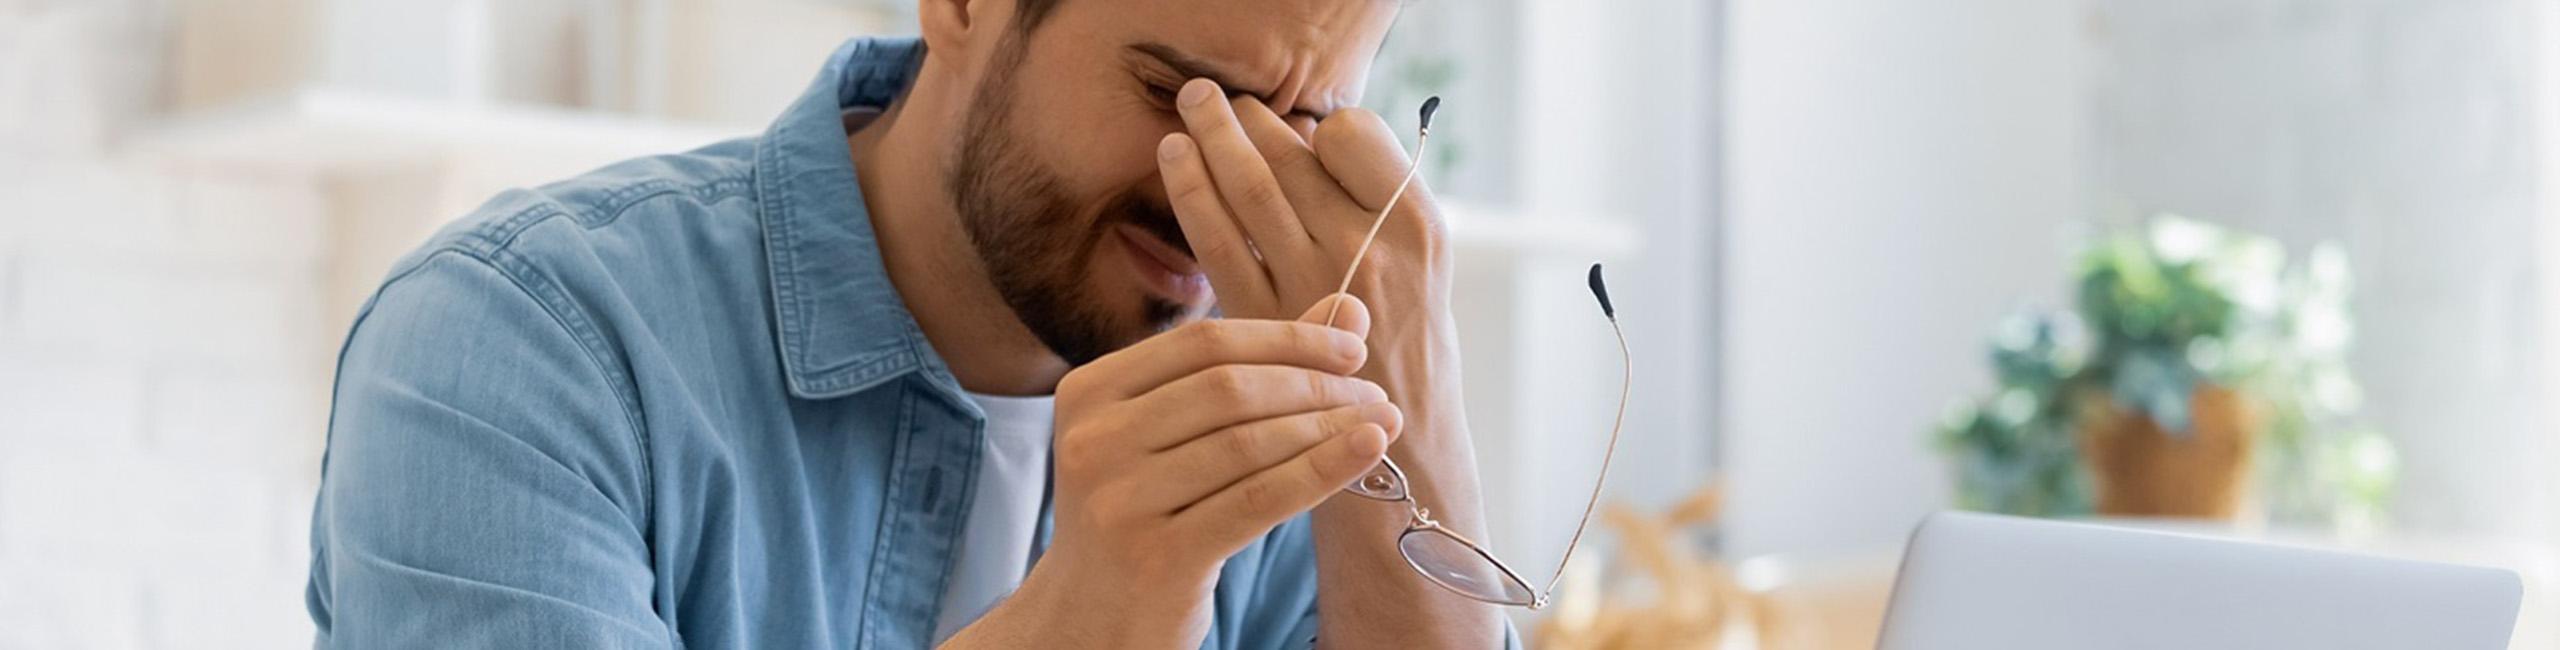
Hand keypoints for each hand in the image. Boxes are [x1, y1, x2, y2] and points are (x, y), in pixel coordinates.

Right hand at [950, 295, 1397, 648]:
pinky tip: (1366, 452)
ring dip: (1328, 426)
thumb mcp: (1175, 437)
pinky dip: (1321, 470)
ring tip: (1380, 422)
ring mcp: (1119, 500)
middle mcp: (1093, 441)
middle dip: (1314, 382)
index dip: (1286, 337)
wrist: (1092, 618)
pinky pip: (1259, 500)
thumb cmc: (1144, 515)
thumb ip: (1251, 369)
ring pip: (1248, 442)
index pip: (1203, 342)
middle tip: (1373, 390)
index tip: (1351, 347)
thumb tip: (1347, 309)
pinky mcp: (1157, 556)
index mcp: (1088, 393)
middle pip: (1228, 387)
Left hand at [1156, 79, 1451, 338]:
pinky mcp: (1266, 319)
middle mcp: (1369, 247)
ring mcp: (1316, 283)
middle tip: (1212, 94)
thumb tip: (1309, 143)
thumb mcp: (1425, 274)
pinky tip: (1174, 162)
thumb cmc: (1411, 358)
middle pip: (1293, 156)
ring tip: (1190, 106)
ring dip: (1212, 138)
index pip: (1353, 135)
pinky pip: (1219, 240)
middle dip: (1246, 117)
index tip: (1297, 127)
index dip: (1319, 126)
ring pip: (1250, 187)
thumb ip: (1377, 212)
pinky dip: (1192, 193)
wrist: (1404, 455)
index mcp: (1419, 226)